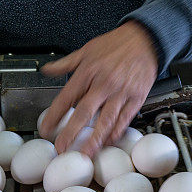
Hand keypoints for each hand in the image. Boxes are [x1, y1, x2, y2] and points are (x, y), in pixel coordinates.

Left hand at [40, 21, 157, 155]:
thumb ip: (65, 63)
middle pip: (84, 112)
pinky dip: (117, 131)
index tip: (46, 129)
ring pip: (106, 119)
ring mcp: (121, 91)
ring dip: (95, 139)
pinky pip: (126, 117)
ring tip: (86, 153)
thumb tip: (46, 69)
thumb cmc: (116, 44)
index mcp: (88, 71)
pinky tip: (109, 141)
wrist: (145, 38)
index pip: (67, 97)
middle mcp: (103, 83)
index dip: (54, 115)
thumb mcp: (86, 49)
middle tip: (62, 148)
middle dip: (71, 133)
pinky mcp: (137, 97)